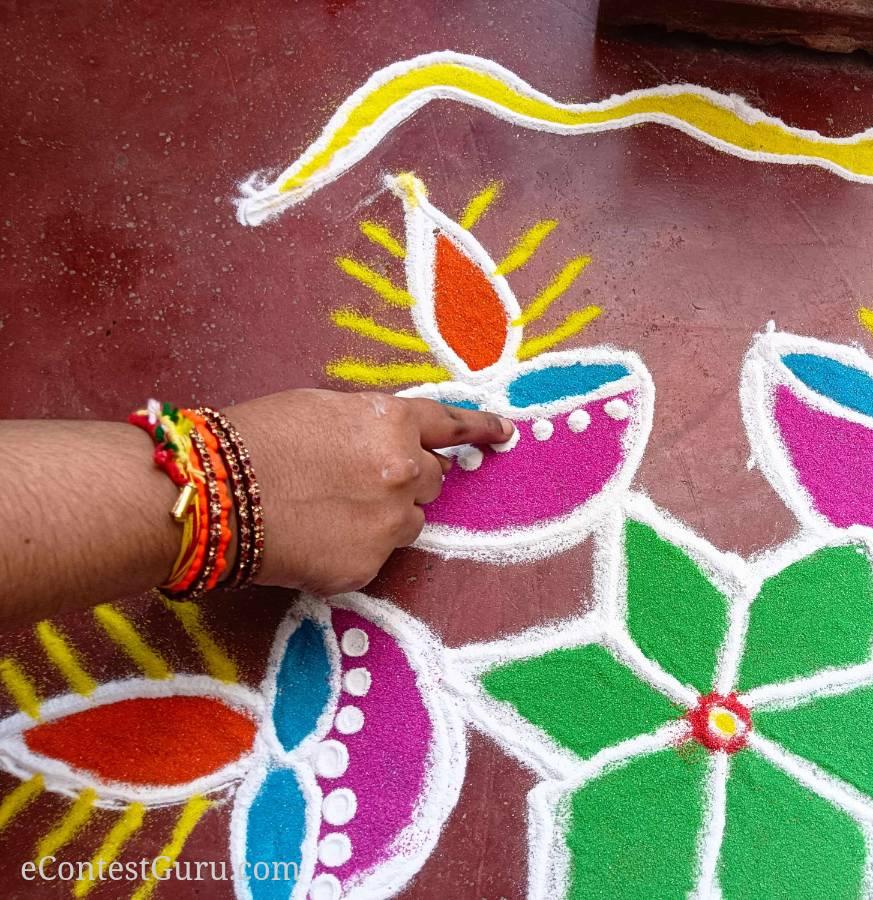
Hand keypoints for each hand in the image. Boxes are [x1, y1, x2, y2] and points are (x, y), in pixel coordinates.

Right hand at [222, 389, 511, 594]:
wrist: (212, 495)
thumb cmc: (254, 439)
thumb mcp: (320, 409)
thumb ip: (370, 425)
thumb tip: (388, 443)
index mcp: (393, 423)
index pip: (452, 424)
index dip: (480, 428)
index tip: (503, 433)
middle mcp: (404, 472)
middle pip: (433, 479)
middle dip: (408, 480)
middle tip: (359, 482)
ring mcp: (389, 523)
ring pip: (408, 522)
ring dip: (384, 517)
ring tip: (327, 512)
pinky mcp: (366, 566)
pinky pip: (376, 557)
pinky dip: (352, 550)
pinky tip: (312, 539)